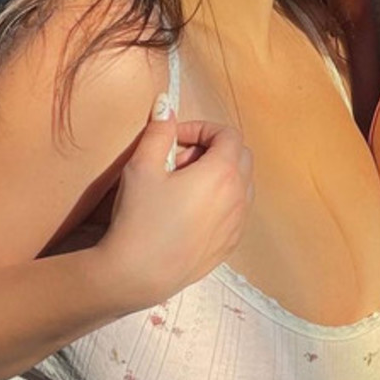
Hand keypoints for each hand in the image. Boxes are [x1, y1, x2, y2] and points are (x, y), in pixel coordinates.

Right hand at [94, 101, 252, 306]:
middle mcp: (239, 197)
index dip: (201, 128)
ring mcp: (238, 223)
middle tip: (177, 161)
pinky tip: (188, 211)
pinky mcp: (230, 244)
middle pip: (240, 156)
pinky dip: (220, 200)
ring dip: (218, 175)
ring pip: (241, 184)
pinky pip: (236, 210)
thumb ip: (158, 131)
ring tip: (181, 186)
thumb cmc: (139, 218)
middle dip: (211, 149)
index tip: (174, 138)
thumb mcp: (142, 167)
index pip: (228, 134)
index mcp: (223, 173)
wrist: (138, 274)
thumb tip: (164, 104)